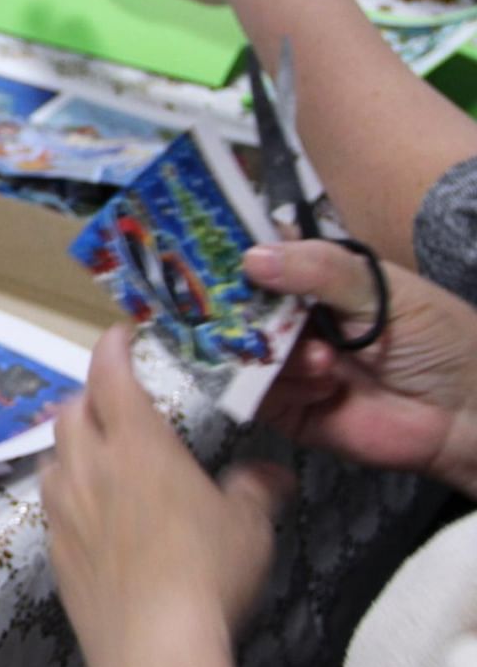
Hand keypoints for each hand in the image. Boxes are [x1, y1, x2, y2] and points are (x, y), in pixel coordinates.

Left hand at [43, 325, 294, 666]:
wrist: (153, 645)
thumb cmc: (208, 571)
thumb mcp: (250, 525)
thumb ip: (255, 490)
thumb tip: (272, 474)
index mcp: (136, 444)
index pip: (111, 376)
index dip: (112, 349)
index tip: (119, 335)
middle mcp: (89, 467)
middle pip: (71, 412)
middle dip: (89, 396)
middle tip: (113, 400)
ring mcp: (64, 510)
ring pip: (53, 458)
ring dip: (72, 447)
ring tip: (96, 454)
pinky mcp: (54, 552)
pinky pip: (53, 507)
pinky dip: (68, 496)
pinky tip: (89, 514)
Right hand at [246, 239, 476, 498]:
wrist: (468, 412)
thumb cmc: (438, 339)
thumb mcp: (384, 290)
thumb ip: (321, 269)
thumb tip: (252, 258)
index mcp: (316, 280)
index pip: (262, 258)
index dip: (235, 255)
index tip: (215, 255)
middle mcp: (294, 319)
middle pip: (239, 308)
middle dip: (244, 312)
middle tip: (257, 315)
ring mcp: (288, 363)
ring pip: (246, 352)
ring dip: (281, 355)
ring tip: (326, 361)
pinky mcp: (288, 407)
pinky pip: (258, 395)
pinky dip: (286, 388)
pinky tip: (326, 388)